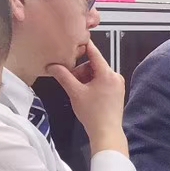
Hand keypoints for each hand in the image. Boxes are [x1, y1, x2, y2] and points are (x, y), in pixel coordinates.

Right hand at [47, 39, 127, 155]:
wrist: (106, 132)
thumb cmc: (93, 114)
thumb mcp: (75, 93)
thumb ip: (63, 76)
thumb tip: (52, 66)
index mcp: (107, 74)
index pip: (94, 53)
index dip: (84, 45)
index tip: (77, 38)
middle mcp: (115, 76)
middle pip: (93, 65)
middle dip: (80, 72)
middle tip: (72, 83)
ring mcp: (117, 84)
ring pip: (96, 74)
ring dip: (85, 79)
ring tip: (79, 92)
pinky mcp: (117, 92)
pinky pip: (102, 81)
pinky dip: (91, 84)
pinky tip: (85, 95)